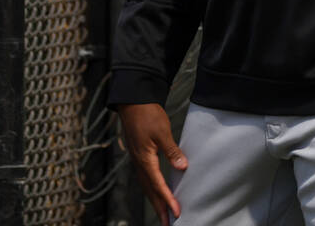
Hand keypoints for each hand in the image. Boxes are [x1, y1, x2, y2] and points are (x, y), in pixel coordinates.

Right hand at [117, 103, 187, 224]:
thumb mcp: (162, 131)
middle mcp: (139, 162)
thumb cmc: (147, 114)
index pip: (158, 184)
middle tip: (167, 224)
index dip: (168, 200)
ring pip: (146, 186)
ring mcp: (137, 159)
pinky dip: (151, 189)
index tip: (177, 213)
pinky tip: (156, 191)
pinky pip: (145, 178)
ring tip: (163, 214)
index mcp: (144, 159)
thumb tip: (182, 167)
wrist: (132, 101)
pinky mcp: (138, 155)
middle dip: (159, 208)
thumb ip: (172, 150)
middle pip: (150, 191)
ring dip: (155, 201)